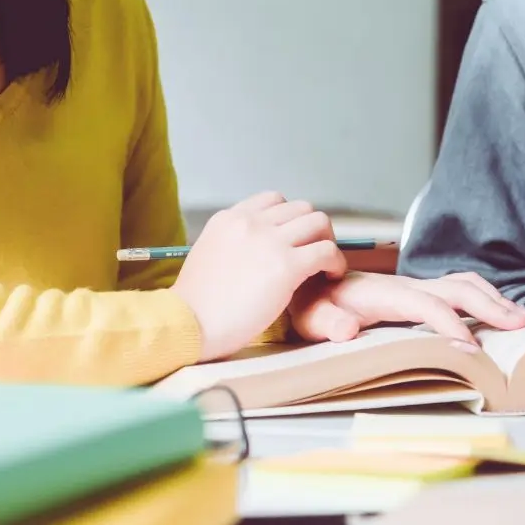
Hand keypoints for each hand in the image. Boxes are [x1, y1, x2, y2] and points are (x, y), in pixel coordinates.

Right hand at [171, 192, 345, 361]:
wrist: (189, 324)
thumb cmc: (197, 304)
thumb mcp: (209, 256)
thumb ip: (233, 245)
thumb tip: (251, 251)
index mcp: (229, 218)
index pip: (273, 200)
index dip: (291, 219)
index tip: (294, 241)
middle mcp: (250, 222)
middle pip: (301, 208)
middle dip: (314, 230)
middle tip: (315, 255)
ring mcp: (269, 241)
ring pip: (319, 223)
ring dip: (327, 242)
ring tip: (325, 267)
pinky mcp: (286, 266)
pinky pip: (326, 251)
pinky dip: (335, 263)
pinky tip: (330, 277)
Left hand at [287, 272, 524, 346]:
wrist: (307, 282)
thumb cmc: (310, 304)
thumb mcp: (310, 316)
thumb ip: (327, 322)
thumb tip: (348, 329)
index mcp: (385, 293)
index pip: (426, 305)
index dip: (449, 324)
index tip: (471, 349)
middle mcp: (406, 286)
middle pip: (458, 288)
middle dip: (491, 307)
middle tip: (521, 325)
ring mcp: (414, 288)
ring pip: (464, 284)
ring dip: (494, 300)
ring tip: (522, 318)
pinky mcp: (418, 293)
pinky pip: (458, 290)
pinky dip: (484, 298)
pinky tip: (499, 312)